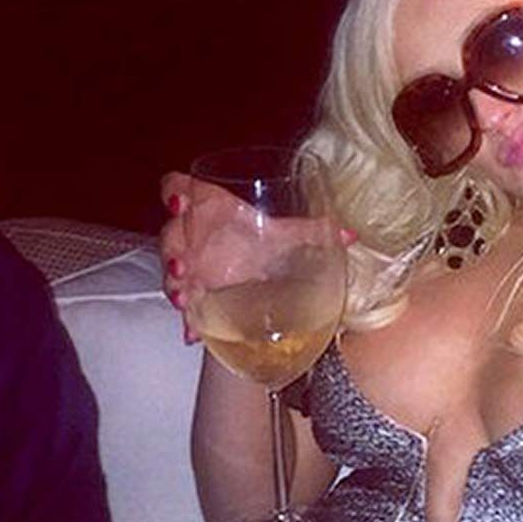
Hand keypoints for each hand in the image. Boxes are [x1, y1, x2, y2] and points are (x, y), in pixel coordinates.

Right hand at [158, 171, 355, 340]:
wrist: (264, 288)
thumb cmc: (268, 249)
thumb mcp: (291, 238)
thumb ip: (315, 230)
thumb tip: (351, 235)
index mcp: (214, 209)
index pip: (178, 188)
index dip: (174, 192)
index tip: (180, 203)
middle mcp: (197, 236)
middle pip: (171, 233)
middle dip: (173, 249)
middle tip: (185, 266)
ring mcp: (192, 266)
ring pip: (172, 272)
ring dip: (176, 286)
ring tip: (186, 299)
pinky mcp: (195, 296)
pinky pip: (185, 307)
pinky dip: (190, 321)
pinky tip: (193, 334)